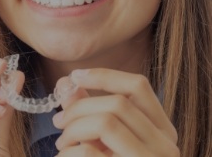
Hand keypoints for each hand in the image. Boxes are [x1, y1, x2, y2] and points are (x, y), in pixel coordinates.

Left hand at [52, 69, 178, 156]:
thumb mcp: (105, 139)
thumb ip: (89, 110)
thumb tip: (66, 83)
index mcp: (160, 130)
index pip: (138, 86)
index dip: (104, 75)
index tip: (75, 75)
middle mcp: (165, 146)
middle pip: (118, 103)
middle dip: (79, 106)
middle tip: (59, 119)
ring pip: (107, 121)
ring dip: (74, 126)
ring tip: (62, 140)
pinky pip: (91, 151)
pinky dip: (70, 150)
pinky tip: (64, 155)